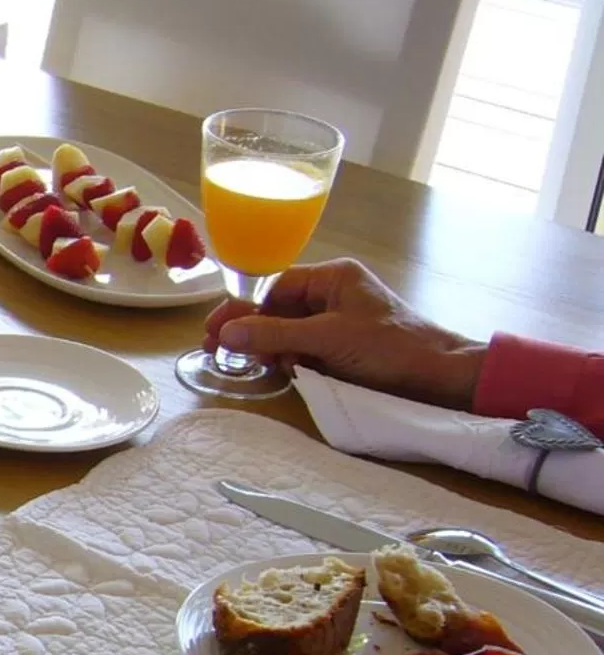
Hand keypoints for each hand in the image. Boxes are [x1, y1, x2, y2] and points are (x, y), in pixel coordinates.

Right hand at [203, 259, 484, 408]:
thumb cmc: (390, 347)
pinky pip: (303, 348)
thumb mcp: (327, 339)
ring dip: (270, 348)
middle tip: (219, 351)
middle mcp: (334, 294)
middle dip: (251, 330)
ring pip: (288, 331)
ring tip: (253, 365)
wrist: (441, 377)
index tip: (214, 331)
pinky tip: (279, 371)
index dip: (242, 309)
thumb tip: (225, 334)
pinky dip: (288, 360)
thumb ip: (274, 335)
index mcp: (334, 277)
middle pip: (277, 309)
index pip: (274, 286)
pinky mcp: (343, 347)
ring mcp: (339, 321)